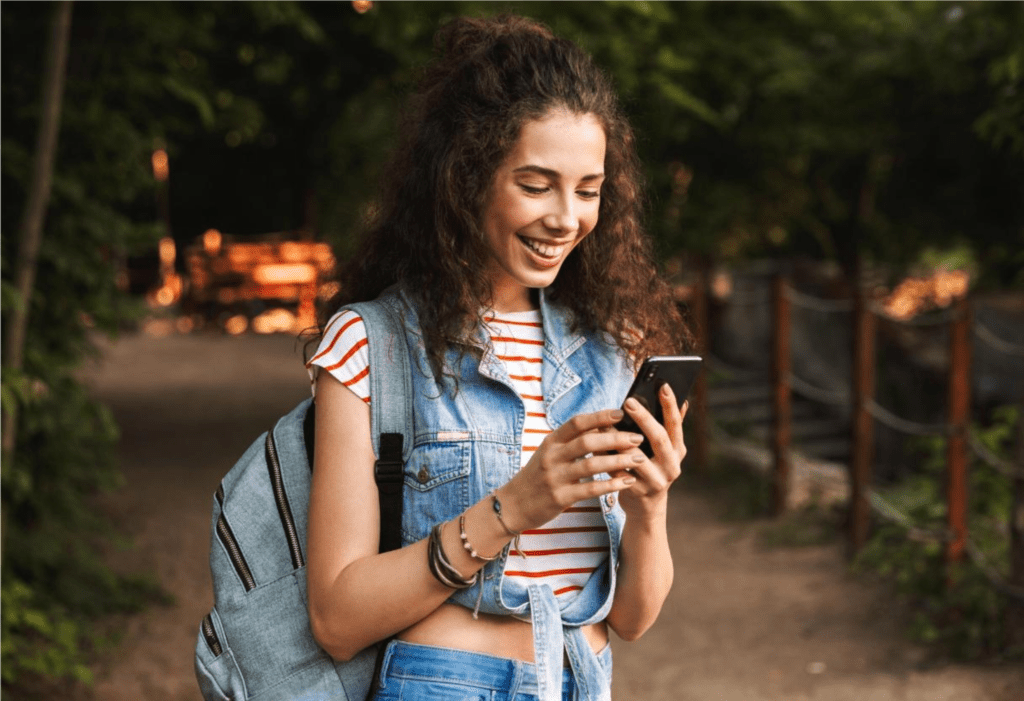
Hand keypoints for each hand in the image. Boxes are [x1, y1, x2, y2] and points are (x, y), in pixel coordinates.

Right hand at [497, 409, 644, 531]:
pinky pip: (591, 489)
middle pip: (588, 441)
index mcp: (551, 441)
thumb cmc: (537, 476)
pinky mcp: (560, 497)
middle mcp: (552, 456)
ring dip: (619, 460)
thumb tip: (600, 425)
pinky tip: (627, 481)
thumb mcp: (549, 453)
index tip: (621, 413)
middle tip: (637, 438)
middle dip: (616, 438)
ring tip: (639, 459)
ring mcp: (555, 477)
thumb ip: (570, 441)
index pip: (577, 422)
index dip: (599, 416)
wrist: (513, 504)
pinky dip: (612, 484)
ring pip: (592, 465)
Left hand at [615, 384, 687, 519]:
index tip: (662, 385)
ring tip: (607, 424)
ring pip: (638, 457)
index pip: (676, 423)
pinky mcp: (639, 492)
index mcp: (678, 450)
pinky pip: (621, 473)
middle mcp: (672, 465)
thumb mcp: (662, 451)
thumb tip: (680, 399)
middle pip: (660, 438)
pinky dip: (608, 459)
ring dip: (621, 440)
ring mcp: (657, 480)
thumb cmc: (650, 469)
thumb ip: (666, 427)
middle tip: (629, 401)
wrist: (645, 508)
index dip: (670, 405)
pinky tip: (596, 448)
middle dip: (644, 418)